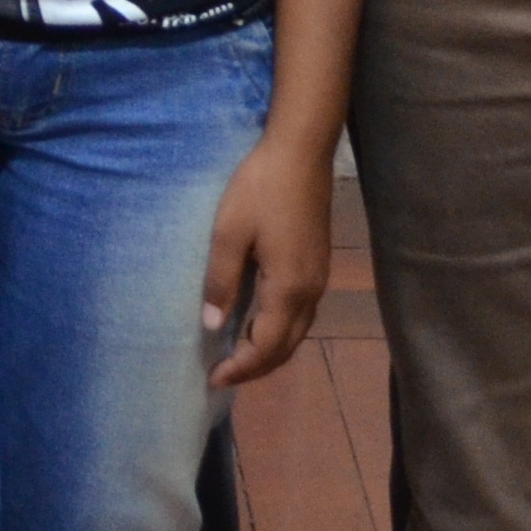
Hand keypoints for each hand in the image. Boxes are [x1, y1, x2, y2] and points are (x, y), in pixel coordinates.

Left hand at [201, 131, 336, 387]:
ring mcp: (318, 278)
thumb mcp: (228, 233)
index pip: (265, 347)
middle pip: (286, 347)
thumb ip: (221, 281)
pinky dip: (281, 330)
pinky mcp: (318, 264)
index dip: (240, 368)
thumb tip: (212, 325)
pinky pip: (302, 314)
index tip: (213, 378)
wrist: (301, 152)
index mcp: (287, 288)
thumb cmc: (260, 188)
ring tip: (238, 354)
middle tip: (223, 374)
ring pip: (298, 332)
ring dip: (270, 350)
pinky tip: (260, 322)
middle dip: (256, 367)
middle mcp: (310, 291)